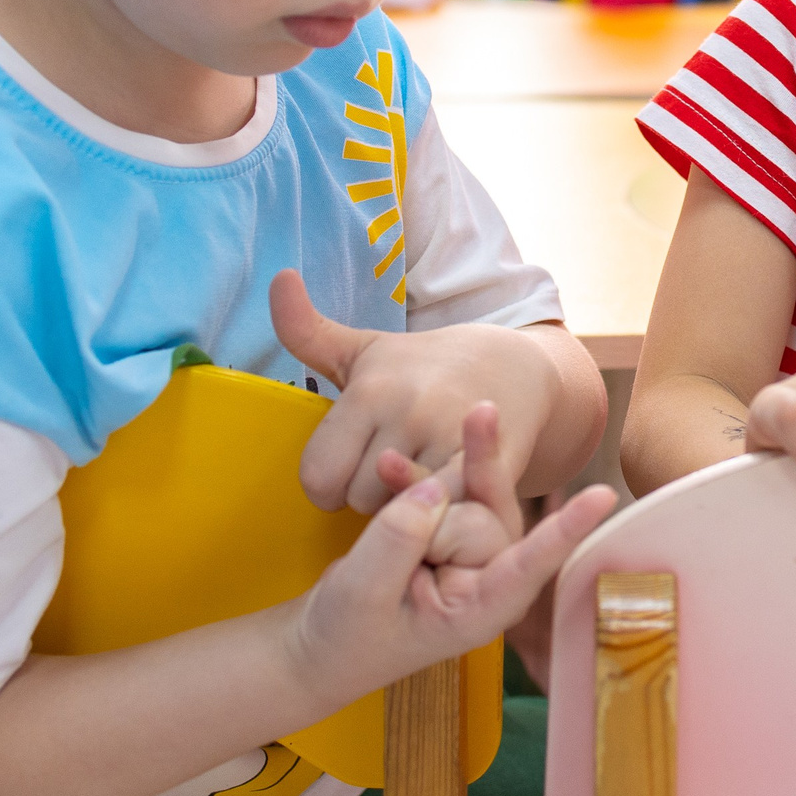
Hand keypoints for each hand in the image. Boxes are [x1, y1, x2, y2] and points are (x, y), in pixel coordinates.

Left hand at [273, 271, 554, 513]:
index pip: (317, 476)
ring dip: (407, 509)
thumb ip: (307, 329)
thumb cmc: (426, 366)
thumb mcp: (365, 349)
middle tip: (393, 473)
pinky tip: (448, 498)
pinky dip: (442, 517)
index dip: (331, 482)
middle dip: (370, 497)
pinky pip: (443, 518)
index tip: (355, 466)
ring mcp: (451, 440)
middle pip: (356, 500)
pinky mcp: (488, 465)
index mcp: (370, 389)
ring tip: (420, 482)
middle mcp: (408, 411)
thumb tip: (278, 277)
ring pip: (398, 515)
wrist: (517, 368)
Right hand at [287, 402, 615, 696]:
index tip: (605, 496)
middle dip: (435, 515)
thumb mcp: (362, 593)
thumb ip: (398, 541)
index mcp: (482, 611)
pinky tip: (387, 465)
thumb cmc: (344, 637)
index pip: (530, 564)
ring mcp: (471, 552)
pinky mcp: (450, 530)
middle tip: (386, 555)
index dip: (565, 530)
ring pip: (469, 493)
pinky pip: (448, 488)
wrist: (320, 641)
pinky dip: (417, 477)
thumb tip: (436, 489)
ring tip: (384, 473)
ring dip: (428, 478)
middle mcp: (489, 578)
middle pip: (488, 515)